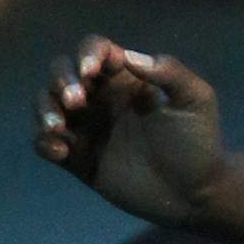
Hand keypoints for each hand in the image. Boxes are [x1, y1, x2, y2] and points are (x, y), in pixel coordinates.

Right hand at [34, 35, 225, 225]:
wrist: (195, 193)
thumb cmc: (199, 143)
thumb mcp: (196, 100)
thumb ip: (169, 72)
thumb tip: (128, 56)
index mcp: (128, 78)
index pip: (97, 50)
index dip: (88, 53)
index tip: (92, 71)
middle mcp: (102, 98)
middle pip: (63, 72)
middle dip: (61, 79)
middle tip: (76, 100)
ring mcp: (87, 128)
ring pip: (47, 104)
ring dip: (44, 109)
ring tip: (58, 126)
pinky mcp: (78, 159)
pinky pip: (46, 144)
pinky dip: (44, 143)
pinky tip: (60, 150)